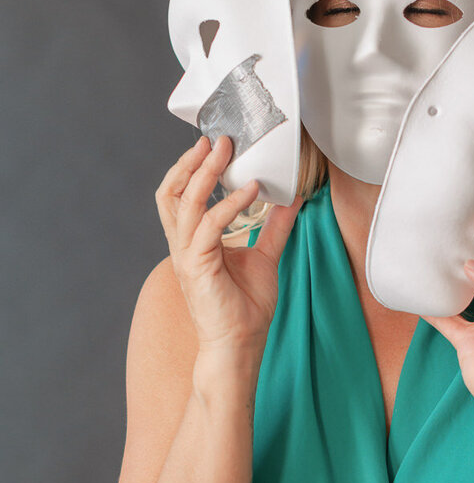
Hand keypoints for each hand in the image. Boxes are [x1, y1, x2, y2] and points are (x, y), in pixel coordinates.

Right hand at [155, 135, 303, 350]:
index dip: (192, 168)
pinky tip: (252, 191)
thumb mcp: (265, 257)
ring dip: (206, 173)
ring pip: (186, 202)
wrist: (240, 344)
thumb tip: (291, 200)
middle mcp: (183, 244)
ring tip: (226, 152)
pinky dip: (230, 205)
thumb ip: (274, 228)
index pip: (180, 195)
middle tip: (218, 139)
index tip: (214, 145)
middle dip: (191, 162)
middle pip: (172, 192)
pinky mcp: (197, 265)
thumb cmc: (245, 307)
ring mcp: (186, 254)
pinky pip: (209, 226)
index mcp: (193, 240)